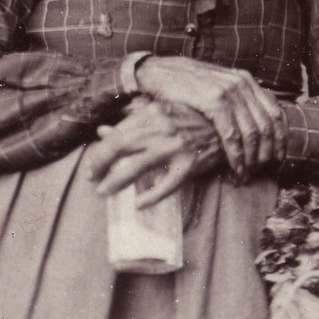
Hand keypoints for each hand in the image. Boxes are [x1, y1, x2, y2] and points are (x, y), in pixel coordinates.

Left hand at [87, 99, 222, 203]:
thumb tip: (102, 132)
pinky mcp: (189, 165)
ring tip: (104, 191)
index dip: (99, 152)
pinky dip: (151, 196)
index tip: (92, 166)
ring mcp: (175, 148)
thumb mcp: (159, 115)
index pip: (116, 135)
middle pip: (120, 149)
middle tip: (92, 179)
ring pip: (137, 168)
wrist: (226, 126)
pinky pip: (166, 185)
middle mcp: (161, 129)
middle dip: (100, 166)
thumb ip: (130, 124)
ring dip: (116, 182)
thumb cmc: (190, 120)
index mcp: (151, 114)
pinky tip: (139, 204)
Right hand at [136, 56, 287, 180]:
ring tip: (248, 174)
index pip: (275, 112)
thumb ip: (234, 100)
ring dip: (252, 159)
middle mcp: (242, 84)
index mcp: (245, 80)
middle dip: (268, 152)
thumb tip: (250, 122)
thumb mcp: (215, 86)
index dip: (280, 137)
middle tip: (264, 171)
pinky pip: (232, 135)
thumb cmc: (185, 85)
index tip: (279, 157)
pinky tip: (236, 169)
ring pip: (252, 133)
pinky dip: (237, 156)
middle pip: (267, 125)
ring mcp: (229, 91)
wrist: (159, 72)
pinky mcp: (214, 101)